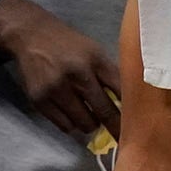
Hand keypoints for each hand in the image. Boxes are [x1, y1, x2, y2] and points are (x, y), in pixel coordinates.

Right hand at [0, 0, 121, 141]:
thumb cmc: (69, 45)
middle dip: (115, 126)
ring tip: (92, 118)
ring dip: (92, 125)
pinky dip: (73, 125)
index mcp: (96, 60)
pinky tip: (74, 116)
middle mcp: (78, 75)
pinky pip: (64, 126)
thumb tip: (129, 101)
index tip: (139, 122)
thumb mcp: (95, 51)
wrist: (32, 36)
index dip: (132, 109)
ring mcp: (57, 89)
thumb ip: (109, 74)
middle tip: (121, 134)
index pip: (121, 91)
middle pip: (105, 111)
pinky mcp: (40, 100)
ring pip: (85, 123)